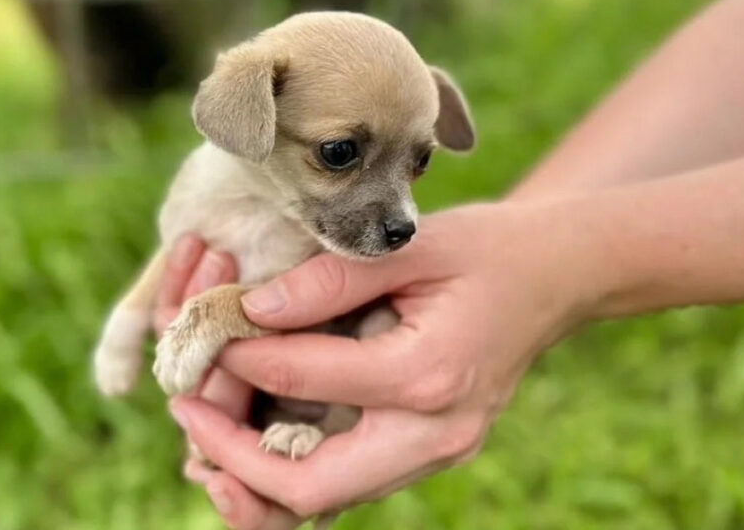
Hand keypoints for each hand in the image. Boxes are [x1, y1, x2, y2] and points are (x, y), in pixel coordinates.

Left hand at [168, 203, 606, 526]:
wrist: (556, 278)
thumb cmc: (488, 250)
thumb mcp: (413, 245)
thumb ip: (330, 278)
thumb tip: (250, 310)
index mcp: (429, 374)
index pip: (306, 378)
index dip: (242, 355)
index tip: (203, 329)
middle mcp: (434, 433)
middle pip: (311, 487)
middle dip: (233, 456)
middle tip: (187, 412)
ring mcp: (436, 453)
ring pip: (326, 498)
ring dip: (257, 475)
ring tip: (206, 435)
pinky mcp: (429, 453)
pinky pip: (347, 481)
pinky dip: (294, 468)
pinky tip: (257, 438)